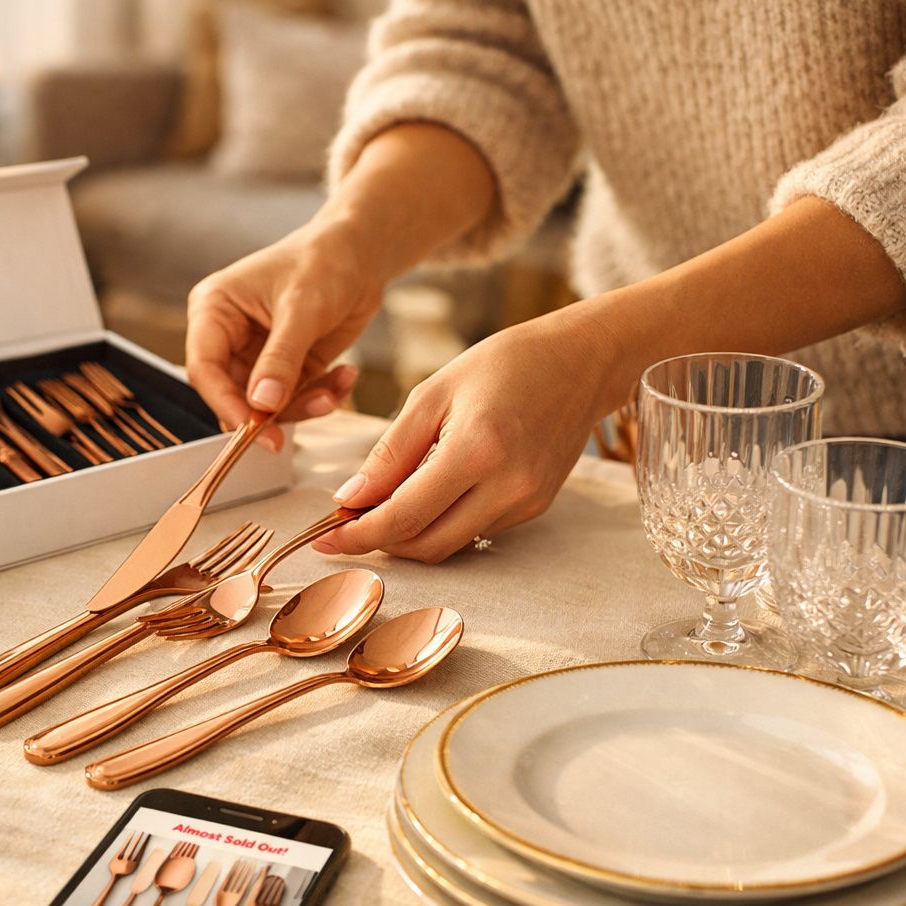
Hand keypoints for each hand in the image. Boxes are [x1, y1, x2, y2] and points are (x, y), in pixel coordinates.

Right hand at [185, 219, 381, 449]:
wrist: (361, 253)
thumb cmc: (324, 260)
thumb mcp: (302, 308)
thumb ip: (281, 358)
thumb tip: (262, 404)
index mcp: (215, 310)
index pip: (204, 368)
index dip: (226, 403)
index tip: (255, 428)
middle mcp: (229, 337)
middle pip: (233, 394)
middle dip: (272, 412)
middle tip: (306, 415)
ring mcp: (258, 356)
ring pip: (266, 405)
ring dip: (303, 406)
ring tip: (335, 389)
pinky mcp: (287, 369)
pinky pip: (295, 400)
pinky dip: (321, 396)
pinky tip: (345, 376)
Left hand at [316, 306, 619, 561]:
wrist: (581, 361)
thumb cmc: (504, 364)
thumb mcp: (433, 394)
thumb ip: (389, 453)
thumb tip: (349, 500)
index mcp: (477, 450)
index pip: (403, 516)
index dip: (358, 535)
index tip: (323, 537)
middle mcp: (507, 486)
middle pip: (425, 544)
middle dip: (379, 542)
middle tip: (344, 524)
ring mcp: (526, 502)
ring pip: (450, 544)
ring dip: (408, 535)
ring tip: (379, 506)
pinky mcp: (535, 507)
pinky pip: (474, 530)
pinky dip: (440, 522)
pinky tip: (423, 496)